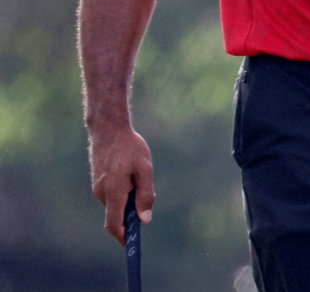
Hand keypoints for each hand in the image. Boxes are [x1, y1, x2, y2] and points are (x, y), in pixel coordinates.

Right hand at [88, 123, 154, 243]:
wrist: (108, 129)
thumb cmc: (130, 148)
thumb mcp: (145, 169)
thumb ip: (145, 194)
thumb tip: (145, 219)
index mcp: (113, 192)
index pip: (113, 224)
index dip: (121, 236)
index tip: (129, 245)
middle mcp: (102, 192)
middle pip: (117, 213)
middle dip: (132, 212)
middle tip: (146, 197)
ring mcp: (97, 187)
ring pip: (115, 202)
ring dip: (128, 199)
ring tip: (138, 176)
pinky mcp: (97, 181)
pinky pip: (112, 194)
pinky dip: (123, 191)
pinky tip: (131, 173)